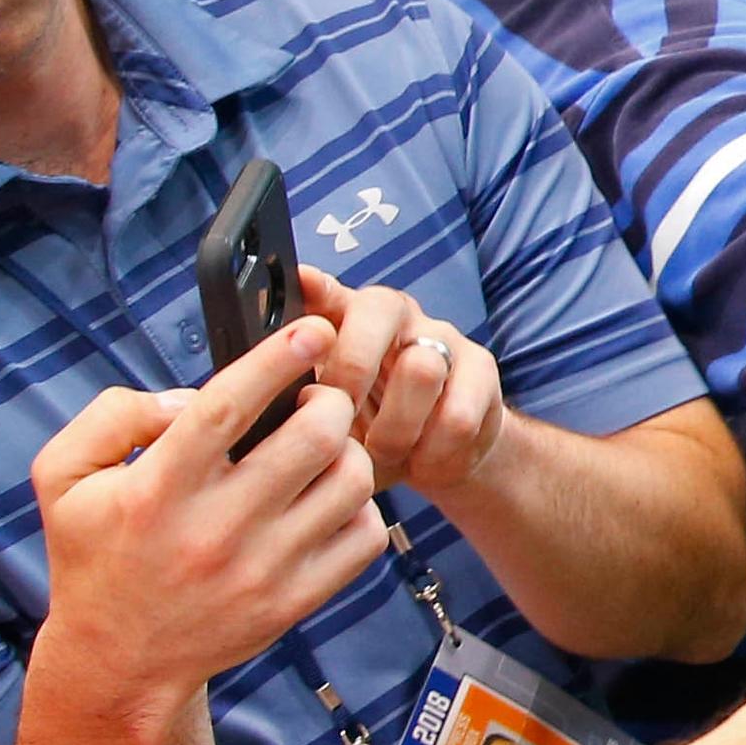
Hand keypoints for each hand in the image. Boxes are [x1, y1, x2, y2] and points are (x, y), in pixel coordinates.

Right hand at [32, 319, 385, 711]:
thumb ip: (111, 417)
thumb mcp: (63, 479)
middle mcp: (214, 529)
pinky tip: (329, 500)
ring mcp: (261, 570)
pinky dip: (360, 508)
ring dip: (349, 450)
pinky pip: (364, 538)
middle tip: (316, 399)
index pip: (228, 407)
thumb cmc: (96, 556)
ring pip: (350, 483)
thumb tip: (185, 397)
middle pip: (313, 438)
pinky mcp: (294, 602)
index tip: (312, 327)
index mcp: (157, 490)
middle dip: (329, 400)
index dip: (277, 358)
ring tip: (323, 449)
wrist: (119, 661)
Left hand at [297, 267, 504, 497]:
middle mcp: (396, 316)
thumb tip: (264, 406)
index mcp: (346, 320)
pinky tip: (422, 461)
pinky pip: (457, 413)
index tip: (300, 283)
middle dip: (353, 368)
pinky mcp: (482, 371)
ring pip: (421, 368)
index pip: (326, 290)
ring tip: (383, 454)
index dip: (313, 284)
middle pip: (379, 310)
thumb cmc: (367, 433)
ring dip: (395, 427)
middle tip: (338, 419)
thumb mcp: (326, 422)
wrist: (439, 457)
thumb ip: (299, 406)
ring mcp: (443, 338)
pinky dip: (433, 451)